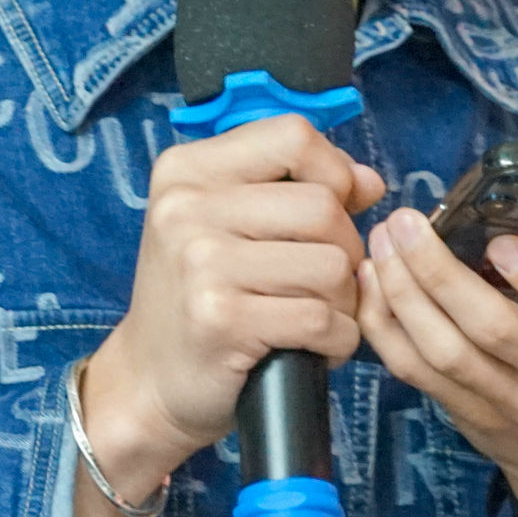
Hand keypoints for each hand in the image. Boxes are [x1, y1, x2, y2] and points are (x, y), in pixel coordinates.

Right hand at [79, 115, 385, 494]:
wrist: (148, 380)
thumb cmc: (198, 296)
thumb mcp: (225, 223)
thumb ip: (293, 188)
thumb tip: (369, 182)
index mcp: (187, 170)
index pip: (292, 136)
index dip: (334, 172)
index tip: (335, 206)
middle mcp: (186, 207)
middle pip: (323, 205)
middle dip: (345, 249)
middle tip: (324, 282)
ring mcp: (201, 263)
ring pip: (332, 264)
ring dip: (344, 301)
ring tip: (316, 314)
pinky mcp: (221, 319)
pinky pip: (321, 319)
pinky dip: (336, 340)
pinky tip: (313, 347)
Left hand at [359, 208, 517, 516]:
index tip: (498, 242)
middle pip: (491, 331)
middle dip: (438, 273)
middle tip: (405, 222)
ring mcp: (504, 403)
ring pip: (443, 354)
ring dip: (402, 295)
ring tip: (380, 245)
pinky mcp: (463, 413)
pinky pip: (415, 374)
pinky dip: (384, 328)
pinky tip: (370, 284)